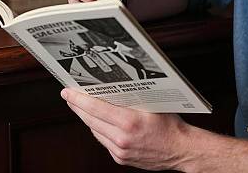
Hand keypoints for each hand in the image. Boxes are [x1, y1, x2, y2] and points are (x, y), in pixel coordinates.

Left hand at [61, 88, 190, 169]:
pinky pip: (103, 141)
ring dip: (87, 118)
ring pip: (95, 131)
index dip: (79, 99)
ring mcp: (120, 151)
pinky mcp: (120, 158)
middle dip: (77, 106)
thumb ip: (131, 99)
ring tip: (80, 106)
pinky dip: (98, 129)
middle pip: (91, 120)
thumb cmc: (170, 124)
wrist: (180, 149)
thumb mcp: (152, 104)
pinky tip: (97, 121)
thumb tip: (112, 88)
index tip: (67, 92)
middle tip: (68, 96)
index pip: (96, 108)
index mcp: (129, 122)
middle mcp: (122, 138)